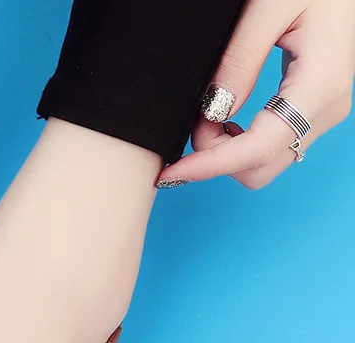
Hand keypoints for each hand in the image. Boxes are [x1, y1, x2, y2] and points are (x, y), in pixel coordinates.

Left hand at [157, 0, 354, 189]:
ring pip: (263, 163)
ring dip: (226, 150)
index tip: (172, 171)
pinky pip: (270, 147)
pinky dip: (239, 143)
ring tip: (207, 113)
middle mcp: (326, 108)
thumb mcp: (268, 6)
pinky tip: (223, 117)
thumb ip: (240, 59)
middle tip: (194, 120)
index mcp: (320, 84)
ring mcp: (323, 112)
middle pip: (260, 169)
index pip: (258, 149)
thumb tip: (214, 112)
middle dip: (216, 157)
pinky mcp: (314, 111)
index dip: (210, 165)